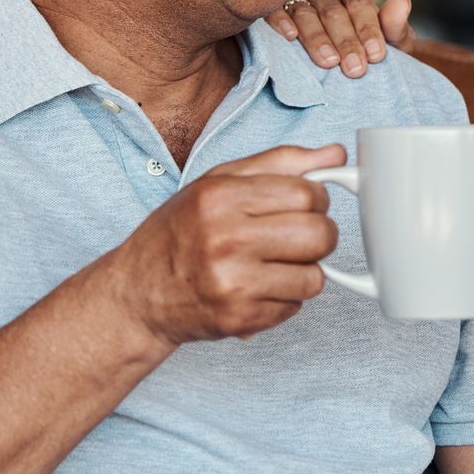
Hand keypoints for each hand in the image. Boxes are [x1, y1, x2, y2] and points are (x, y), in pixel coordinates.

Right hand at [117, 144, 343, 348]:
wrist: (137, 293)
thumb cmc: (180, 233)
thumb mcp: (218, 183)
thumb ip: (279, 163)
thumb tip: (336, 154)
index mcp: (220, 198)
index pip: (307, 193)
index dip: (315, 199)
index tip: (303, 205)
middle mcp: (225, 240)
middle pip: (320, 235)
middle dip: (320, 235)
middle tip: (298, 236)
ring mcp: (233, 284)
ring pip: (315, 277)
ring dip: (304, 270)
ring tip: (274, 264)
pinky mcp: (239, 319)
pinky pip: (295, 307)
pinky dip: (285, 298)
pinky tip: (258, 288)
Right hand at [265, 0, 414, 77]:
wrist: (342, 56)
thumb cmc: (367, 46)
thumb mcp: (389, 39)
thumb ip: (396, 24)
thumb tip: (403, 2)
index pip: (360, 2)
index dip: (368, 29)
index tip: (376, 56)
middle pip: (333, 11)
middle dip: (346, 41)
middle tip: (355, 69)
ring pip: (306, 14)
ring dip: (317, 39)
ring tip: (329, 63)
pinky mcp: (275, 8)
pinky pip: (276, 12)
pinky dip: (282, 23)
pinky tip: (290, 38)